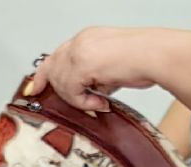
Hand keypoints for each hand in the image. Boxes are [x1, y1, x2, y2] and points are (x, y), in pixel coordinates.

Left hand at [29, 27, 186, 111]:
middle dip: (61, 91)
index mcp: (87, 39)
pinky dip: (85, 102)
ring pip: (61, 82)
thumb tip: (90, 93)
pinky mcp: (83, 64)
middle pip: (53, 69)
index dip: (43, 74)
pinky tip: (102, 101)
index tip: (35, 88)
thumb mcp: (112, 68)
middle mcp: (80, 42)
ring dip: (78, 98)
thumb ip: (95, 77)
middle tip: (83, 103)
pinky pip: (71, 91)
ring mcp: (80, 51)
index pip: (56, 56)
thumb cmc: (144, 61)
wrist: (156, 56)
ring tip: (99, 101)